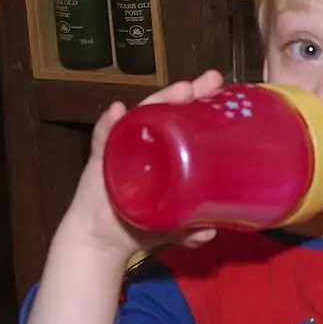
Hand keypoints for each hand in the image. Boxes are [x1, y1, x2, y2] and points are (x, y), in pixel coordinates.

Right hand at [26, 70, 228, 323]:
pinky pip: (102, 139)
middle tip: (210, 80)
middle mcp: (144, 144)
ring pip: (139, 119)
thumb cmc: (140, 224)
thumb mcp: (173, 226)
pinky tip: (117, 112)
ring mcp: (121, 148)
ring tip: (180, 90)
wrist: (102, 243)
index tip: (223, 88)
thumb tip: (209, 232)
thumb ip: (190, 228)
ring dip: (157, 102)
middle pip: (165, 111)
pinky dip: (107, 125)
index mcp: (165, 152)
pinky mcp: (99, 160)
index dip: (203, 103)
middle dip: (186, 94)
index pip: (184, 121)